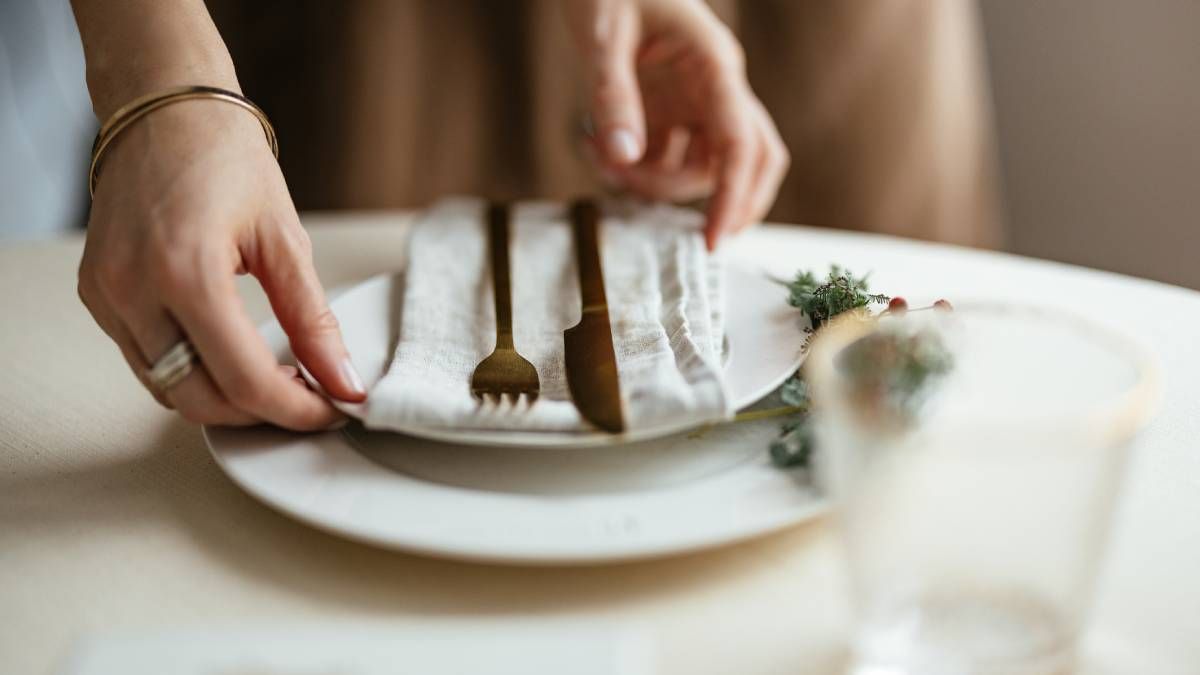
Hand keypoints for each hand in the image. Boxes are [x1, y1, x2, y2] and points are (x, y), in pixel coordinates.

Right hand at [78, 101, 365, 428]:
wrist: (164, 108)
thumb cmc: (223, 156)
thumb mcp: (284, 238)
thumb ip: (312, 319)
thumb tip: (342, 378)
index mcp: (185, 272)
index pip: (244, 380)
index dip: (296, 409)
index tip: (334, 407)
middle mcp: (133, 290)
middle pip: (200, 400)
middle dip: (261, 414)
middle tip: (309, 398)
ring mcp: (106, 295)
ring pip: (168, 389)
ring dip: (225, 398)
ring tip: (276, 377)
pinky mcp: (98, 294)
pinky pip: (146, 361)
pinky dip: (192, 371)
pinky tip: (232, 353)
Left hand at [565, 0, 789, 248]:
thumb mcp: (602, 37)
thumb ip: (612, 96)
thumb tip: (623, 157)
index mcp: (714, 66)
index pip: (740, 144)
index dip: (733, 197)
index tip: (713, 239)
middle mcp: (715, 87)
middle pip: (752, 159)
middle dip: (731, 203)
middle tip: (702, 241)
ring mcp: (695, 100)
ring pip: (705, 166)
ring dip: (659, 185)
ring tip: (602, 162)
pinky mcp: (670, 108)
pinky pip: (670, 157)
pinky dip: (640, 171)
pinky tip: (597, 152)